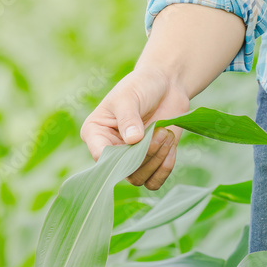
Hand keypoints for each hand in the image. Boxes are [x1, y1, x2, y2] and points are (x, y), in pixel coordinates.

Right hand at [80, 66, 188, 189]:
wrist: (166, 85)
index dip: (117, 156)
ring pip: (139, 178)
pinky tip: (170, 146)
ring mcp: (131, 159)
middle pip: (123, 170)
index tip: (136, 141)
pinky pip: (154, 181)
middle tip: (161, 131)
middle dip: (145, 154)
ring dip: (157, 159)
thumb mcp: (128, 97)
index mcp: (96, 134)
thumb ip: (128, 118)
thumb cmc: (141, 86)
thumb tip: (132, 140)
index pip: (100, 156)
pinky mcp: (150, 163)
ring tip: (166, 133)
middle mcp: (111, 151)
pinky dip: (165, 168)